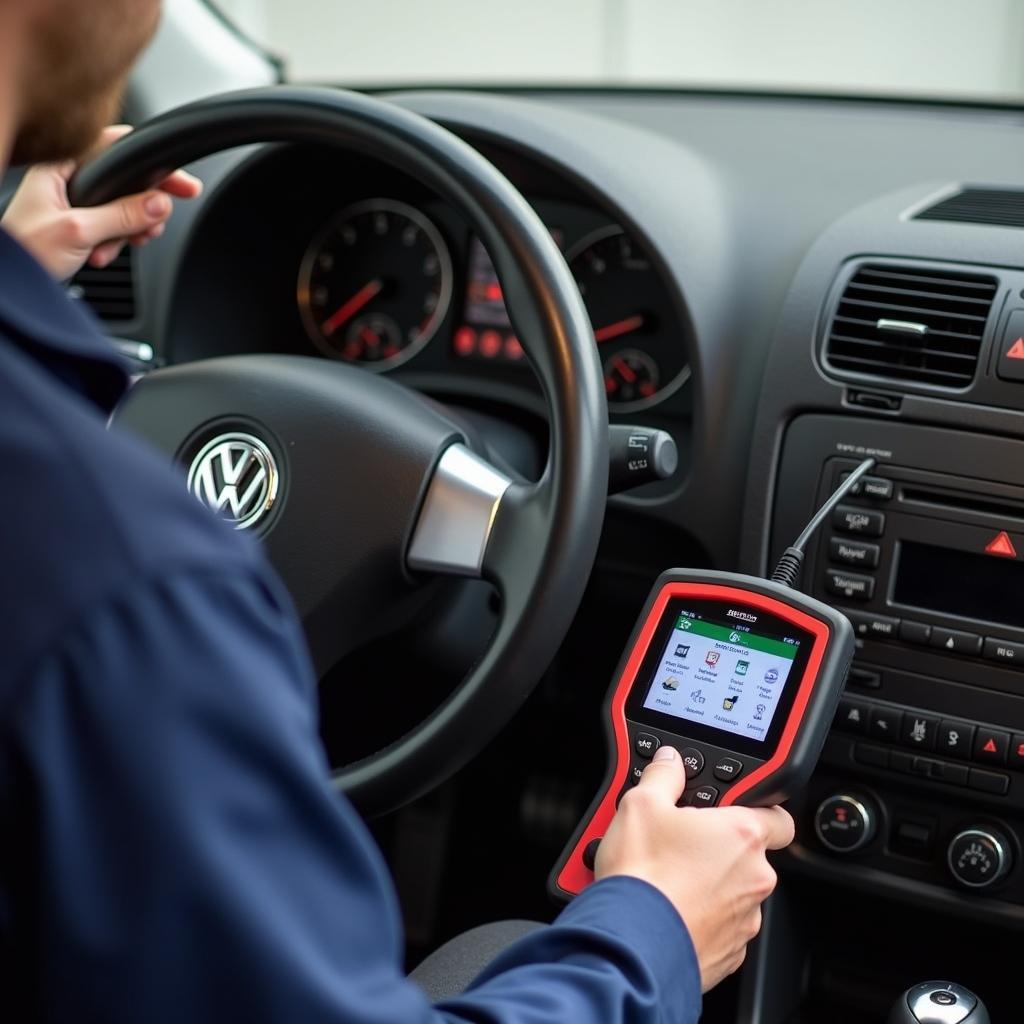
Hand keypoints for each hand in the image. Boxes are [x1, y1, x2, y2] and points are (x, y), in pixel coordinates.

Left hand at [1, 126, 201, 280]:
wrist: (7, 286)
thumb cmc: (23, 251)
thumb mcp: (79, 231)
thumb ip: (122, 215)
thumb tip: (160, 204)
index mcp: (61, 167)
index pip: (117, 149)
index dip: (152, 163)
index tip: (182, 183)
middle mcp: (68, 180)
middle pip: (125, 183)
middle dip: (143, 209)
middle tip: (153, 228)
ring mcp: (73, 204)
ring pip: (121, 210)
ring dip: (127, 232)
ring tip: (118, 248)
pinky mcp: (77, 226)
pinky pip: (110, 228)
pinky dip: (114, 243)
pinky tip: (102, 255)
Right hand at [595, 744, 794, 991]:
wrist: (632, 946)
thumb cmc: (644, 876)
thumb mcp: (641, 804)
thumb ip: (663, 776)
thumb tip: (670, 762)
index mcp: (743, 836)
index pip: (778, 816)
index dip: (757, 809)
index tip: (732, 810)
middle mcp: (755, 879)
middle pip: (747, 856)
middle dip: (716, 849)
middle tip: (677, 845)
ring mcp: (745, 921)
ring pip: (732, 893)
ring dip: (707, 885)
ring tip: (664, 880)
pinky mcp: (729, 955)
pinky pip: (719, 928)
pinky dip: (698, 918)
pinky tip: (667, 910)